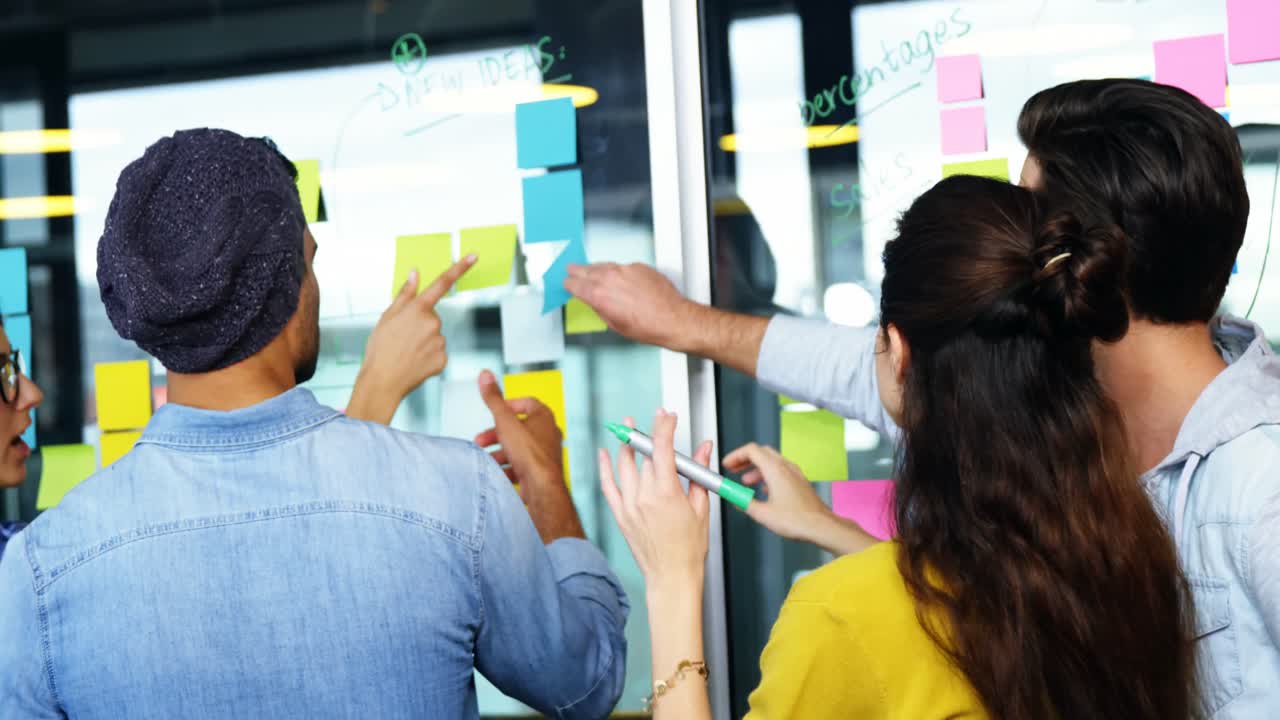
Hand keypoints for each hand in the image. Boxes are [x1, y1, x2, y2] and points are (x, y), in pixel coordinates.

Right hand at [347, 257, 475, 423]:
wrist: (382, 382)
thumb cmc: (380, 349)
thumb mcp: (387, 317)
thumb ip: (404, 294)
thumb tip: (415, 274)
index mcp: (418, 309)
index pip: (442, 283)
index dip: (459, 268)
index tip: (473, 256)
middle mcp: (433, 323)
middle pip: (432, 317)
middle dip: (420, 324)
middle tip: (402, 338)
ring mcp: (440, 341)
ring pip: (435, 336)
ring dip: (424, 341)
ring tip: (406, 352)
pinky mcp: (443, 359)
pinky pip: (438, 352)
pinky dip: (428, 356)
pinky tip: (414, 362)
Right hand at [475, 370, 583, 542]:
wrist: (542, 488)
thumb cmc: (530, 454)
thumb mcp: (505, 421)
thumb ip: (493, 399)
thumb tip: (485, 374)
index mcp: (544, 417)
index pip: (527, 403)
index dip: (508, 406)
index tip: (494, 412)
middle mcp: (548, 434)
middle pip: (518, 428)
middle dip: (496, 433)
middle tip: (480, 440)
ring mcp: (546, 454)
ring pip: (518, 448)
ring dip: (499, 452)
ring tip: (485, 458)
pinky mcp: (541, 472)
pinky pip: (521, 466)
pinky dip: (507, 468)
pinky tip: (496, 473)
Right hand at [564, 263, 695, 348]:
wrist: (672, 319)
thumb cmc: (647, 326)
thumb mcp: (614, 324)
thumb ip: (599, 308)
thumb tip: (594, 301)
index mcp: (599, 295)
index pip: (575, 284)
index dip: (569, 285)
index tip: (567, 284)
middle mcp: (610, 278)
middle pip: (586, 270)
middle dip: (577, 271)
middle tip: (571, 270)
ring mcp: (625, 270)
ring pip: (603, 265)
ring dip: (595, 268)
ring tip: (591, 271)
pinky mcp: (639, 266)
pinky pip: (622, 266)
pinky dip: (618, 271)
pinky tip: (619, 278)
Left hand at [598, 410, 712, 593]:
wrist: (671, 577)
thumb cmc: (689, 548)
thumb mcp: (701, 507)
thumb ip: (698, 474)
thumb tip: (703, 449)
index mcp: (667, 493)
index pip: (662, 449)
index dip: (664, 427)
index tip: (666, 416)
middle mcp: (644, 497)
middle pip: (645, 456)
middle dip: (651, 435)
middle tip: (656, 422)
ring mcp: (629, 506)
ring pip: (625, 466)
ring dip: (627, 444)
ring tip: (627, 427)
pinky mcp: (621, 516)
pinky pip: (608, 486)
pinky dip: (604, 468)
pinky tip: (604, 453)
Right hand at [723, 443, 876, 555]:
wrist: (821, 526)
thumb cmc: (798, 519)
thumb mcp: (762, 513)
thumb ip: (744, 503)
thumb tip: (735, 499)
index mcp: (775, 469)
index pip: (751, 450)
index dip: (736, 455)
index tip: (727, 463)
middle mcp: (786, 467)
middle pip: (762, 452)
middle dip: (745, 459)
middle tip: (734, 468)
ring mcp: (795, 473)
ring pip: (772, 461)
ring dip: (756, 468)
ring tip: (746, 481)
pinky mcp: (800, 482)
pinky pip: (781, 470)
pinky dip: (768, 475)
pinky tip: (764, 489)